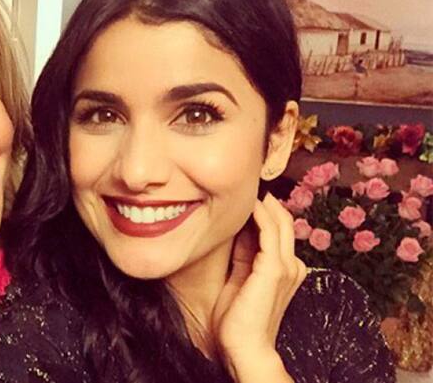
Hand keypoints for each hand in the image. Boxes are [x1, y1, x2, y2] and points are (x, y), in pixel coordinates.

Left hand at [211, 194, 306, 381]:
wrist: (245, 347)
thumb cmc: (238, 319)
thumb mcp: (240, 278)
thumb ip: (243, 255)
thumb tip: (238, 230)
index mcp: (285, 269)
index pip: (277, 232)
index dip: (264, 212)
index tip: (246, 195)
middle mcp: (292, 265)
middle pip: (283, 222)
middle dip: (267, 202)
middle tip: (248, 183)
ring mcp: (286, 266)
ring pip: (280, 223)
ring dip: (264, 204)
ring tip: (248, 187)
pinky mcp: (274, 268)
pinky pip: (270, 232)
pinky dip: (261, 214)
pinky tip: (249, 203)